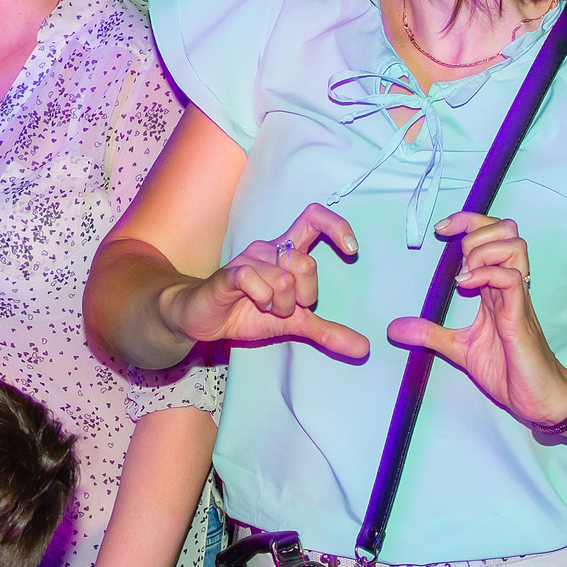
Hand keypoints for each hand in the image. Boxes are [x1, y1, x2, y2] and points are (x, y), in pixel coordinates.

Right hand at [158, 204, 370, 357]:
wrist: (202, 319)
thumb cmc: (246, 312)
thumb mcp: (293, 324)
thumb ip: (327, 331)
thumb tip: (363, 348)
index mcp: (287, 252)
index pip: (316, 218)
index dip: (337, 227)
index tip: (351, 251)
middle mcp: (270, 249)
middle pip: (306, 262)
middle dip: (303, 296)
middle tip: (287, 308)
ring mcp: (248, 259)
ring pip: (283, 279)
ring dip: (279, 306)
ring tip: (264, 309)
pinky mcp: (229, 273)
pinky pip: (254, 281)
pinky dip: (260, 300)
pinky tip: (248, 303)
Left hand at [385, 213, 566, 428]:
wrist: (536, 400)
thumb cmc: (508, 371)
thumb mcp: (459, 349)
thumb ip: (429, 334)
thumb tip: (393, 328)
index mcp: (495, 287)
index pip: (491, 235)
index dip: (467, 222)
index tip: (441, 230)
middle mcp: (509, 286)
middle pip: (507, 230)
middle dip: (476, 228)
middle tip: (453, 250)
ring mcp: (517, 299)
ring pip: (515, 246)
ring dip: (483, 250)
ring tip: (462, 274)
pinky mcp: (520, 316)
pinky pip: (511, 279)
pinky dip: (487, 274)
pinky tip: (466, 286)